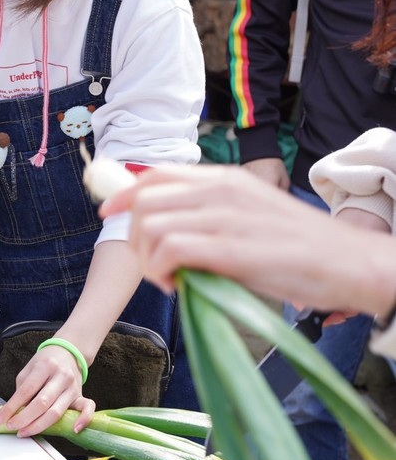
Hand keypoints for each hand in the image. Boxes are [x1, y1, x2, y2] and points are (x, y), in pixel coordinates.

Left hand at [0, 346, 95, 437]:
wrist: (68, 352)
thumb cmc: (45, 363)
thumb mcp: (29, 369)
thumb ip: (23, 389)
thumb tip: (13, 412)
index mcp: (45, 366)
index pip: (26, 390)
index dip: (12, 407)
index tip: (1, 419)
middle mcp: (60, 376)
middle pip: (41, 403)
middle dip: (24, 419)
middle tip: (11, 426)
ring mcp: (72, 387)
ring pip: (57, 412)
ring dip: (39, 426)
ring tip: (24, 432)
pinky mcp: (81, 395)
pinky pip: (87, 408)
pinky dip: (83, 419)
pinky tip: (74, 430)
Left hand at [99, 163, 394, 318]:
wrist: (350, 262)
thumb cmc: (302, 248)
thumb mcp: (252, 216)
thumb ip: (213, 217)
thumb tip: (171, 235)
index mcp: (226, 179)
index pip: (157, 174)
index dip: (125, 193)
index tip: (109, 214)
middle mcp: (221, 189)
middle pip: (145, 200)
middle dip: (137, 238)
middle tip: (158, 268)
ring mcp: (225, 216)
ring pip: (150, 224)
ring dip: (149, 260)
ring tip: (172, 281)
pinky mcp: (230, 247)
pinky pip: (168, 249)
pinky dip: (161, 271)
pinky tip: (180, 286)